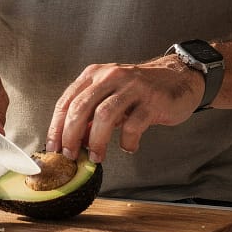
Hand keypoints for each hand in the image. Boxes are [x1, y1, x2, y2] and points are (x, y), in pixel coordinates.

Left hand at [45, 55, 203, 162]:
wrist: (178, 78)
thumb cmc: (140, 90)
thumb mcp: (110, 96)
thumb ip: (91, 114)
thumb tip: (72, 140)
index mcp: (94, 75)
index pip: (66, 101)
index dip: (56, 127)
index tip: (53, 147)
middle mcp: (110, 77)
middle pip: (81, 107)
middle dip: (71, 136)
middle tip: (71, 155)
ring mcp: (132, 87)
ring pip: (104, 115)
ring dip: (96, 141)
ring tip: (97, 156)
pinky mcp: (152, 100)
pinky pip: (133, 125)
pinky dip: (126, 141)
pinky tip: (127, 147)